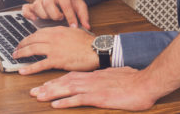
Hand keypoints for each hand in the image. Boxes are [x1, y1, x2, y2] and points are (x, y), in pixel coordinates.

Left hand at [14, 26, 96, 74]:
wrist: (95, 49)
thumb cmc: (88, 42)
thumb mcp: (74, 31)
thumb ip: (63, 32)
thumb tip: (57, 35)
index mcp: (58, 30)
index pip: (38, 32)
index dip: (29, 37)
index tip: (25, 41)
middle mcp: (53, 38)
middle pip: (32, 39)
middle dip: (22, 44)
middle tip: (16, 49)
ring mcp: (54, 49)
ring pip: (32, 50)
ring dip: (22, 54)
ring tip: (15, 57)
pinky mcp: (56, 60)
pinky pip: (39, 64)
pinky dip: (29, 68)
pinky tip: (23, 70)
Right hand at [22, 0, 89, 29]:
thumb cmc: (72, 0)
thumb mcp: (80, 6)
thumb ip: (83, 16)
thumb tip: (86, 27)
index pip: (65, 5)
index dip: (70, 17)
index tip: (73, 26)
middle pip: (48, 4)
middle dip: (55, 14)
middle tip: (60, 18)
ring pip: (37, 6)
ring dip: (44, 15)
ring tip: (51, 18)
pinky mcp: (34, 4)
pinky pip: (27, 8)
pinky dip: (29, 14)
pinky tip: (35, 19)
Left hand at [29, 67, 158, 109]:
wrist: (146, 82)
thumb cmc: (136, 80)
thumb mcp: (119, 76)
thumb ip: (109, 77)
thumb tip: (107, 78)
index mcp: (96, 75)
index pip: (72, 77)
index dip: (57, 81)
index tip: (46, 85)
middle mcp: (91, 79)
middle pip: (65, 81)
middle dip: (48, 87)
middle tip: (33, 91)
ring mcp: (94, 87)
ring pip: (67, 89)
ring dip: (51, 93)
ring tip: (38, 97)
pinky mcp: (98, 97)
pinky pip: (77, 99)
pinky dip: (65, 102)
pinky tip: (55, 105)